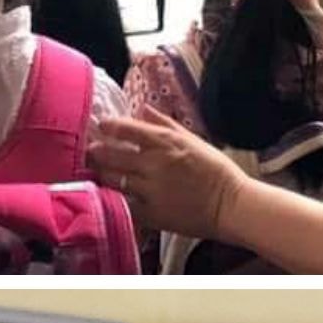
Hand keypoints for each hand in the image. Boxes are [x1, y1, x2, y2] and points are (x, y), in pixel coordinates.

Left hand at [87, 111, 246, 239]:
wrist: (232, 206)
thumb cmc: (217, 172)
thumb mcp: (194, 140)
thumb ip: (165, 123)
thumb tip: (142, 108)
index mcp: (166, 142)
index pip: (126, 128)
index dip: (108, 126)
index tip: (101, 126)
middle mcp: (155, 164)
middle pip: (111, 154)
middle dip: (96, 152)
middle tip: (90, 152)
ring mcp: (151, 190)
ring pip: (112, 179)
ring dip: (101, 174)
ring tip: (96, 173)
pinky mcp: (152, 213)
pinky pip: (123, 204)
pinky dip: (113, 199)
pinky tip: (108, 196)